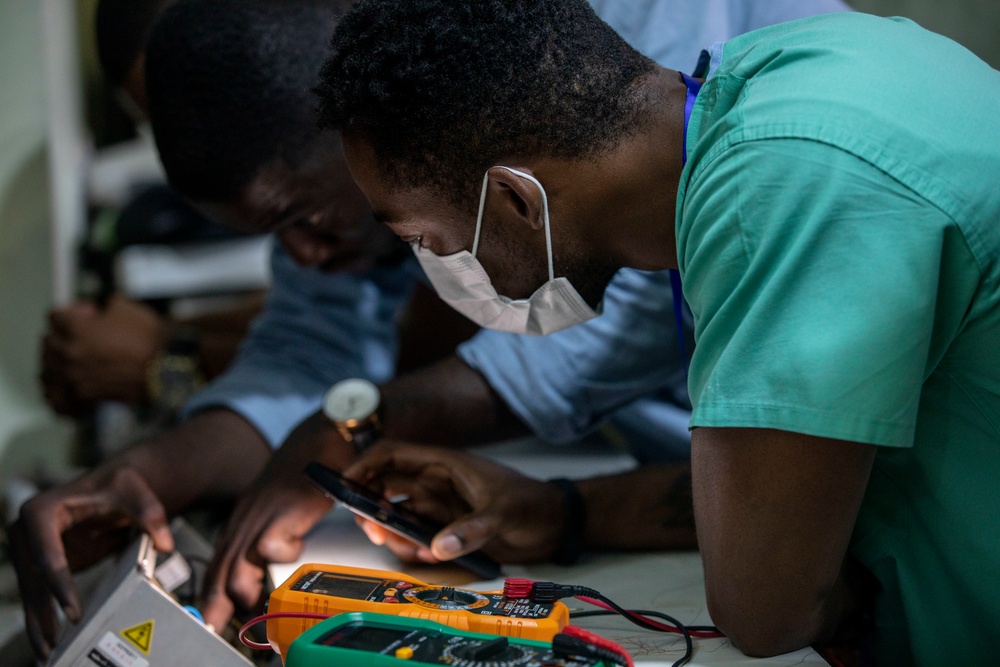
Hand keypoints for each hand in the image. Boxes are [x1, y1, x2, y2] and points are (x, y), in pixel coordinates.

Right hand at [9, 465, 172, 659]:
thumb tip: (165, 543)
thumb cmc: (121, 485)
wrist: (114, 485)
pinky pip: (39, 592)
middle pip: (31, 578)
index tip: (72, 611)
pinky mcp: (41, 563)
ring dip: (36, 620)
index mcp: (42, 510)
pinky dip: (43, 614)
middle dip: (42, 611)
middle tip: (54, 643)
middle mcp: (28, 530)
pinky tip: (50, 636)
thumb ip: (150, 514)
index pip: (47, 553)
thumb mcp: (135, 493)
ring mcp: (31, 548)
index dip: (58, 584)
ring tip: (47, 650)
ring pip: (30, 590)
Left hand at [40, 295, 165, 412]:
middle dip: (61, 335)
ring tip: (66, 363)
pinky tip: (61, 390)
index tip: (85, 315)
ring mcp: (75, 377)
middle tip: (78, 337)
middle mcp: (70, 353)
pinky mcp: (84, 396)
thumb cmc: (150, 337)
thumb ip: (106, 306)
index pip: (55, 317)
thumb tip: (103, 309)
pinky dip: (55, 395)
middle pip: (47, 342)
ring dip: (55, 363)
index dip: (71, 313)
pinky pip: (56, 399)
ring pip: (46, 370)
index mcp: (77, 329)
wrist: (168, 368)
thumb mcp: (127, 308)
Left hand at [200, 412, 354, 630]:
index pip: (219, 558)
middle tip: (214, 624)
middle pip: (220, 567)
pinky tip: (295, 551)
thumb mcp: (284, 500)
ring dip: (244, 590)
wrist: (330, 432)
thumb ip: (278, 526)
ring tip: (255, 604)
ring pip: (237, 565)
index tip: (211, 611)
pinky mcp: (285, 511)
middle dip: (216, 601)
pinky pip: (268, 547)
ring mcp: (264, 513)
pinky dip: (280, 556)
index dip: (212, 587)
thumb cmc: (314, 464)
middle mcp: (248, 516)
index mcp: (246, 515)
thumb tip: (276, 556)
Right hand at [344, 442, 564, 564]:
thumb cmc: (532, 504)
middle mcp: (434, 484)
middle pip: (383, 488)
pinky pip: (414, 538)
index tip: (345, 488)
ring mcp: (437, 508)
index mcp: (443, 464)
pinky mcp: (444, 530)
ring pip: (396, 517)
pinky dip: (412, 548)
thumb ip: (470, 529)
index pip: (390, 455)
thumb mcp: (503, 513)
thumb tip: (437, 546)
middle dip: (371, 509)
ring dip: (393, 534)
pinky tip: (430, 554)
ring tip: (412, 548)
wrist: (555, 524)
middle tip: (375, 531)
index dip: (363, 467)